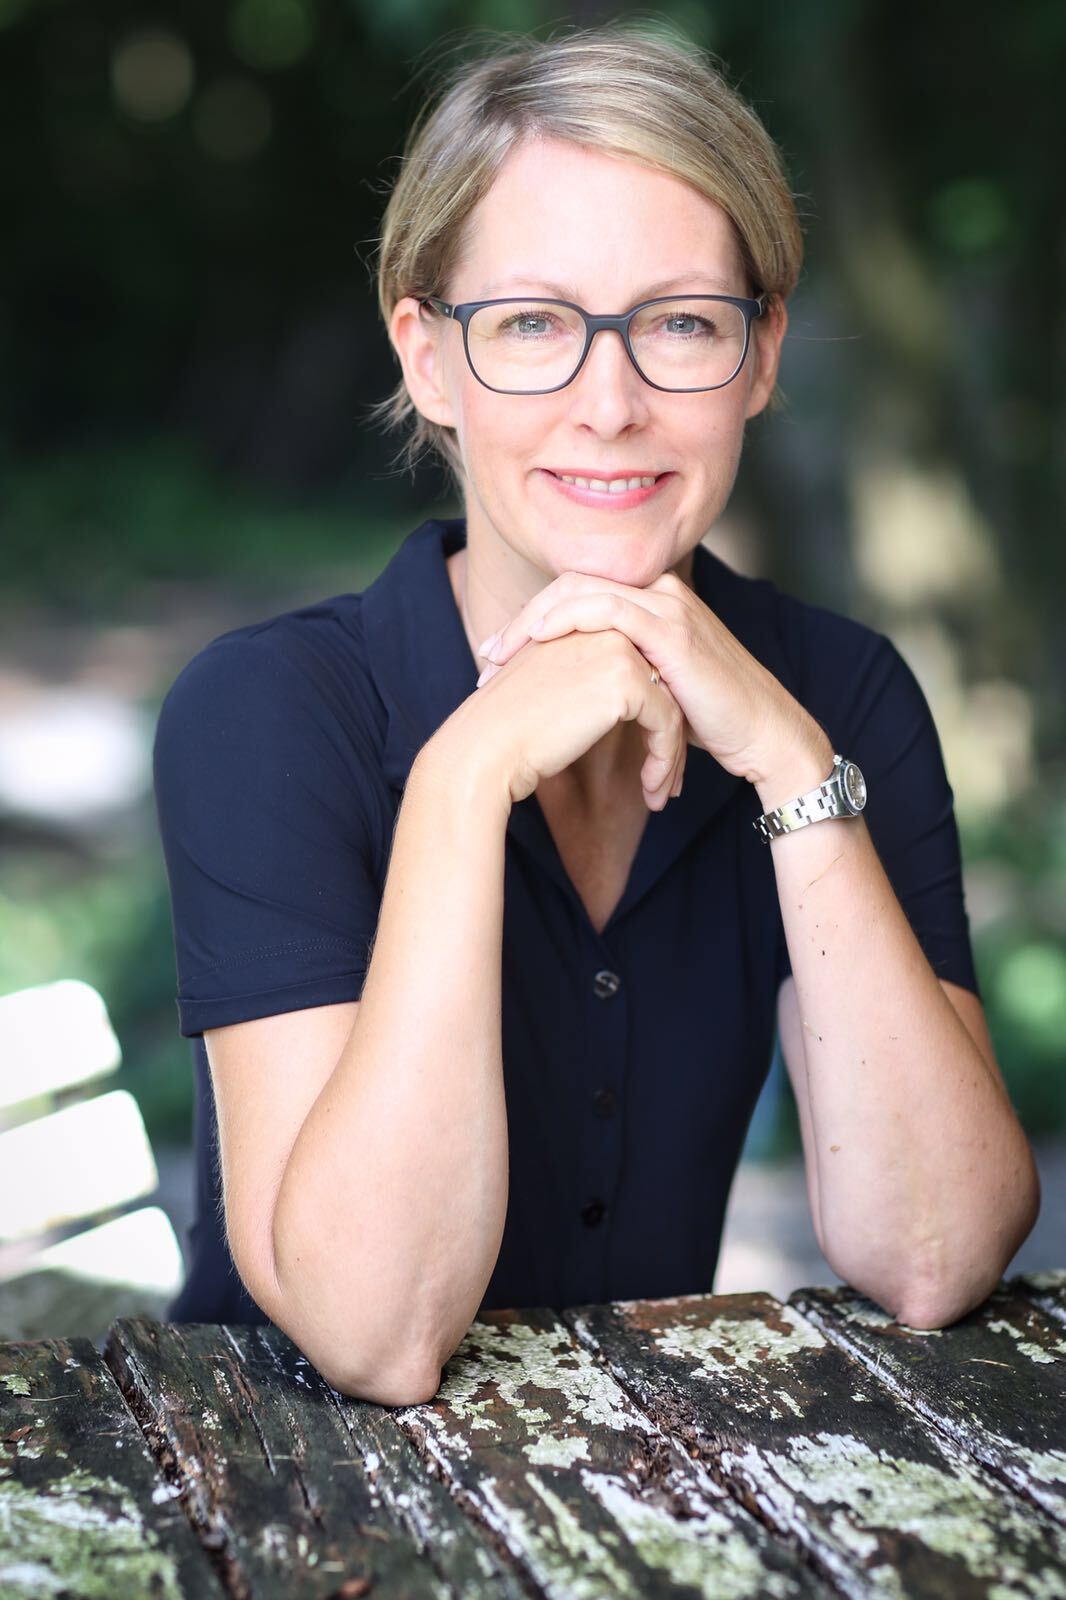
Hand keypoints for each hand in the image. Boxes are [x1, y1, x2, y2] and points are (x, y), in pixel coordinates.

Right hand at [459, 625, 687, 809]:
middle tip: (670, 777)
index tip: (654, 752)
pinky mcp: (626, 681)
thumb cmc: (510, 726)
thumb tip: (619, 697)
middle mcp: (606, 626)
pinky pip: (667, 723)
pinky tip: (652, 792)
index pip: (640, 665)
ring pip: (670, 704)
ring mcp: (619, 650)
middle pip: (662, 682)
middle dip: (669, 735)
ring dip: (670, 753)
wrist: (487, 745)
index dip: (650, 711)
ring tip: (663, 792)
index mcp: (586, 621)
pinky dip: (664, 760)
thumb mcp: (551, 683)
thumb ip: (585, 673)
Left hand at [476, 567, 806, 785]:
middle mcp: (660, 592)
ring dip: (531, 623)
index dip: (532, 620)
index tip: (497, 654)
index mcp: (654, 600)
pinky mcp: (673, 629)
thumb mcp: (655, 688)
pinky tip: (538, 643)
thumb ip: (619, 673)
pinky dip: (566, 622)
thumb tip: (569, 692)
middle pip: (570, 586)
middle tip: (485, 657)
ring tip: (498, 658)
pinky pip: (607, 610)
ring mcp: (668, 605)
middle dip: (521, 621)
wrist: (764, 735)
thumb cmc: (712, 720)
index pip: (578, 593)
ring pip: (581, 592)